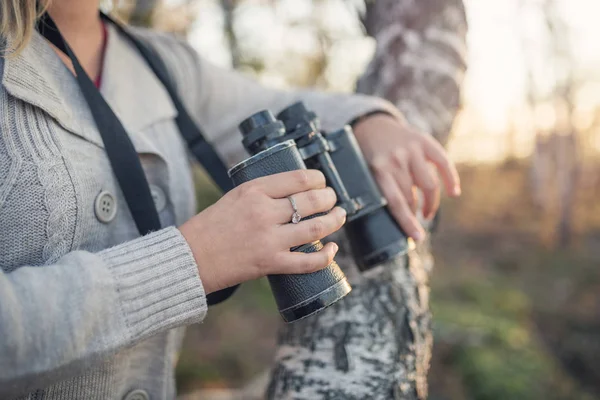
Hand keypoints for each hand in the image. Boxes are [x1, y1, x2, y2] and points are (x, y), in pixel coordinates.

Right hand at [179, 170, 345, 293]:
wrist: (188, 258)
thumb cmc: (209, 227)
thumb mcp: (234, 197)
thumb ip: (261, 194)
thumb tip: (292, 192)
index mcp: (253, 190)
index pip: (298, 178)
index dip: (318, 179)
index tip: (322, 182)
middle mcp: (264, 211)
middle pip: (312, 200)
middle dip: (330, 199)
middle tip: (333, 200)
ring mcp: (269, 239)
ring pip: (316, 227)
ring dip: (334, 221)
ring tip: (339, 217)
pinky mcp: (270, 263)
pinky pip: (307, 261)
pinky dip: (325, 256)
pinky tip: (332, 249)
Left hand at [353, 114, 460, 241]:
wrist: (373, 126)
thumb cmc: (369, 159)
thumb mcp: (365, 175)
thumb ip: (378, 193)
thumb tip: (391, 225)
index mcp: (378, 169)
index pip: (396, 201)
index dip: (407, 221)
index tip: (417, 237)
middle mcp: (396, 158)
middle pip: (412, 195)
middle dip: (415, 214)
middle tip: (416, 226)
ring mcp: (412, 149)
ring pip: (428, 184)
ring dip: (429, 203)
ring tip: (426, 214)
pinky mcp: (425, 142)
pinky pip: (444, 163)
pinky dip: (451, 179)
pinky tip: (453, 193)